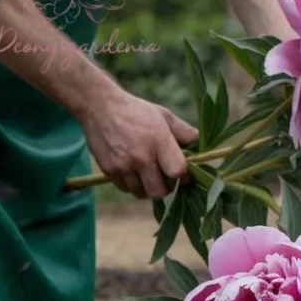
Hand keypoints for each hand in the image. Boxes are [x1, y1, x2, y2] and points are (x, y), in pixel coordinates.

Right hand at [79, 90, 198, 198]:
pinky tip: (135, 173)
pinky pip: (126, 189)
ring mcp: (123, 166)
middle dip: (167, 187)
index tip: (183, 173)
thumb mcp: (164, 116)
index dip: (184, 176)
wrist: (99, 107)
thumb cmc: (136, 111)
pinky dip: (133, 185)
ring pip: (142, 193)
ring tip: (150, 175)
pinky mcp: (108, 170)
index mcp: (159, 141)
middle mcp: (141, 157)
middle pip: (160, 191)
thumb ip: (184, 132)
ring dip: (149, 188)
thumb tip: (201, 143)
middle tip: (166, 177)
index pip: (178, 172)